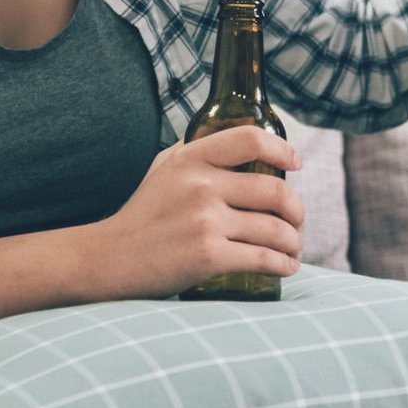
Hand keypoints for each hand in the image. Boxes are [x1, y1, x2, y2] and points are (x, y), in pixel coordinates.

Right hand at [87, 126, 305, 297]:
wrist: (109, 258)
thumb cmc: (141, 214)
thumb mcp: (163, 168)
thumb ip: (197, 151)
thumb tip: (237, 140)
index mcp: (192, 158)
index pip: (252, 140)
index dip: (283, 150)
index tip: (296, 164)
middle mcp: (201, 186)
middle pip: (276, 191)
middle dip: (297, 211)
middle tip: (297, 221)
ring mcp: (205, 221)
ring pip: (275, 230)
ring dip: (293, 242)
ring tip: (293, 248)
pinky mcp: (208, 256)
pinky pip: (264, 259)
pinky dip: (283, 265)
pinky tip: (286, 267)